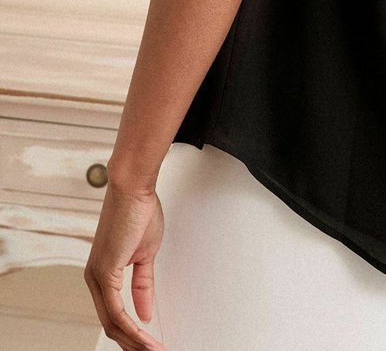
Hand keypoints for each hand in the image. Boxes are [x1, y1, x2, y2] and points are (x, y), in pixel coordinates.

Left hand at [84, 181, 166, 349]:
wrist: (134, 188)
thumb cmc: (138, 211)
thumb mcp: (145, 255)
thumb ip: (143, 285)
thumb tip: (146, 312)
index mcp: (102, 275)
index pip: (114, 315)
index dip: (133, 334)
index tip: (151, 344)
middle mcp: (94, 278)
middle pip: (111, 325)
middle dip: (134, 344)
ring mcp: (97, 277)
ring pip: (112, 323)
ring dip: (136, 341)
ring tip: (154, 350)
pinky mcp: (104, 272)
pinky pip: (117, 311)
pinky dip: (133, 328)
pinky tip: (146, 336)